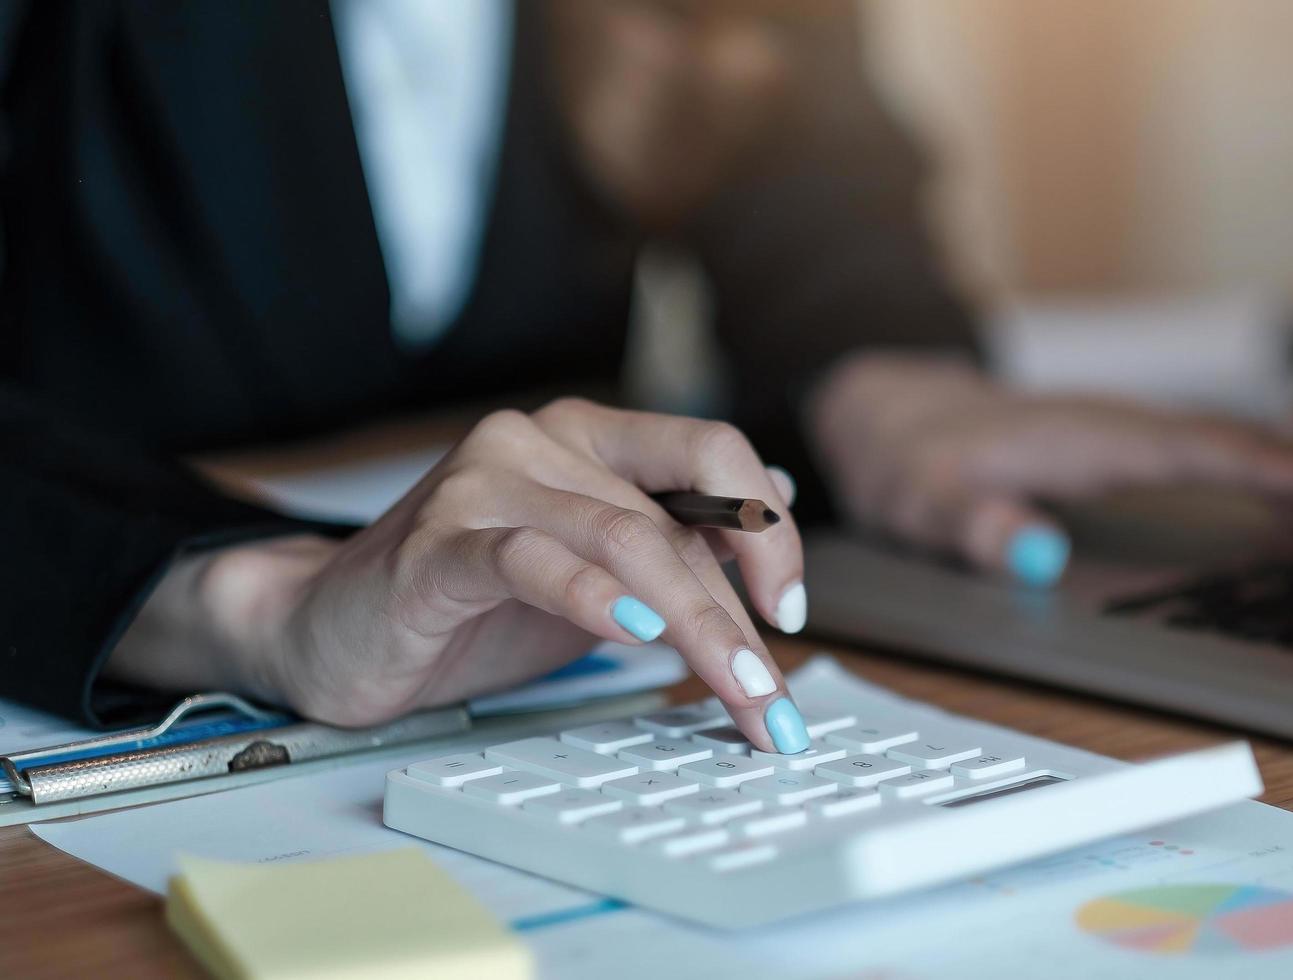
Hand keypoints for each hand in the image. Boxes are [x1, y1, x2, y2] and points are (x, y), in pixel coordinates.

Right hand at [105, 400, 812, 752]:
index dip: (770, 529)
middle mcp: (542, 441)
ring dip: (696, 626)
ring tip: (738, 688)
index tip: (793, 613)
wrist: (328, 627)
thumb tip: (775, 506)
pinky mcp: (437, 545)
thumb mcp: (592, 570)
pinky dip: (593, 596)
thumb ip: (672, 538)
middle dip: (740, 618)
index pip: (712, 453)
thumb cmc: (468, 602)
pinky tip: (638, 634)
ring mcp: (487, 485)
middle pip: (674, 520)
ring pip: (624, 540)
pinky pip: (530, 561)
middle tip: (773, 697)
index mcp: (590, 438)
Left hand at [808, 352, 1292, 585]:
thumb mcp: (921, 501)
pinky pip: (1218, 458)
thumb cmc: (910, 460)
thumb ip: (971, 525)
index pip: (1180, 446)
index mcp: (1078, 436)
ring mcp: (1130, 432)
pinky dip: (1274, 481)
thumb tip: (1028, 550)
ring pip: (1235, 451)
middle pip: (1232, 448)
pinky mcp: (1132, 447)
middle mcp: (1117, 425)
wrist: (890, 411)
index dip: (1250, 464)